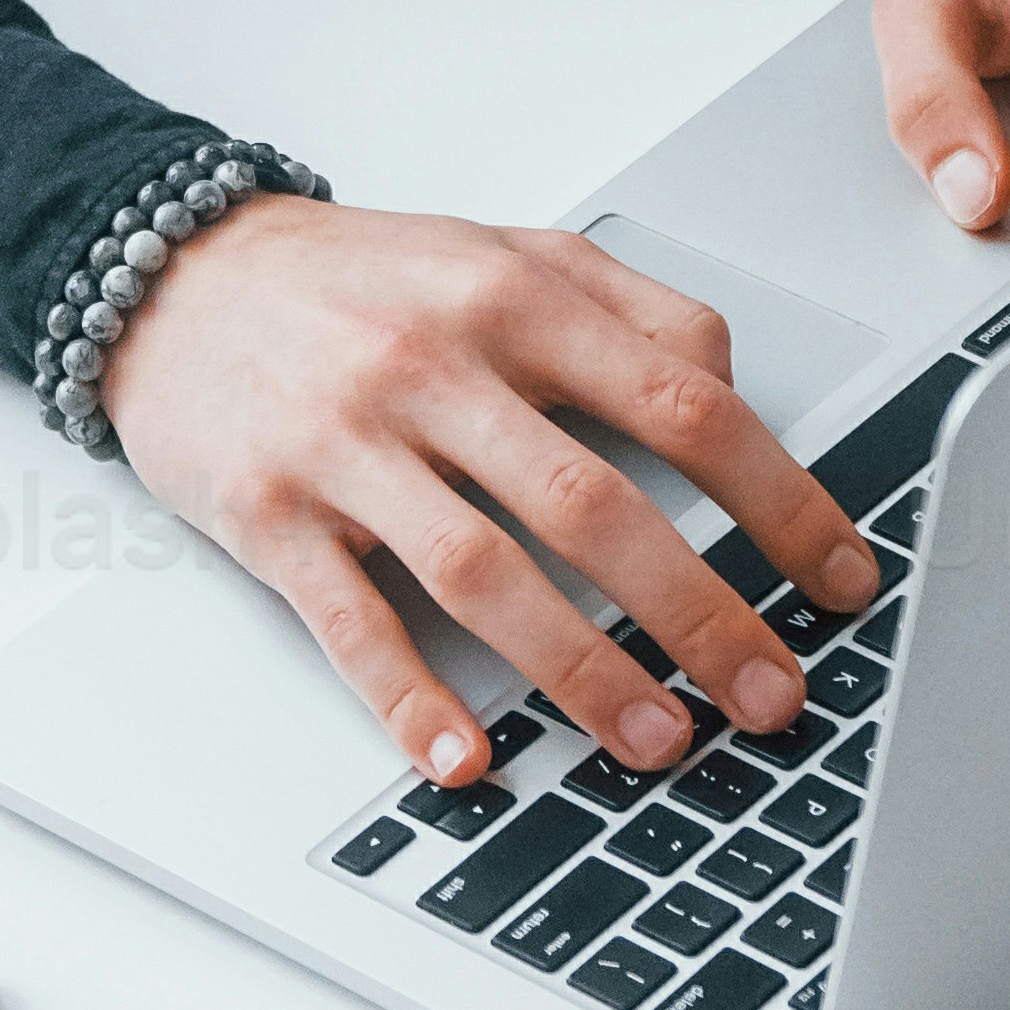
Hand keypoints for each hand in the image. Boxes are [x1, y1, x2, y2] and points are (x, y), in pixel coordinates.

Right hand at [100, 192, 876, 797]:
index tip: (838, 577)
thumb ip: (632, 309)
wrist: (172, 273)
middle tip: (770, 695)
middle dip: (702, 615)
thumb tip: (730, 393)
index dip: (779, 501)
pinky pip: (350, 620)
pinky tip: (466, 757)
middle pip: (597, 505)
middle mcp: (436, 365)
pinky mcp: (268, 511)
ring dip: (582, 670)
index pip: (684, 404)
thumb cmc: (357, 281)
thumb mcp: (506, 253)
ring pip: (485, 571)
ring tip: (657, 740)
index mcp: (516, 296)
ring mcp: (347, 442)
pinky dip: (409, 697)